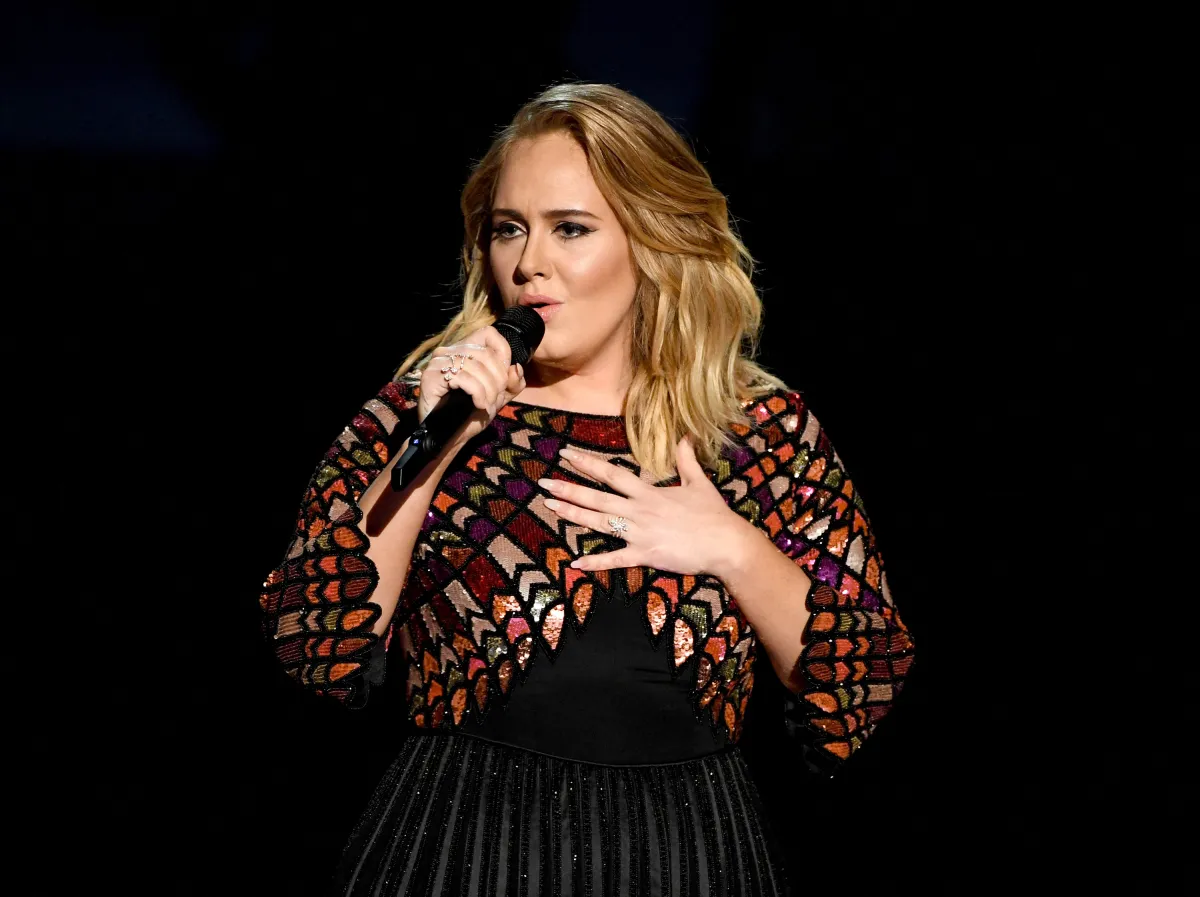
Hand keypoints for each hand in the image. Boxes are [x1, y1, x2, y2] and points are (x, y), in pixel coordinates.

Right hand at [417, 325, 526, 451]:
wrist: (449, 437)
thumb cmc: (471, 414)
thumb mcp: (499, 397)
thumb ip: (512, 382)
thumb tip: (516, 367)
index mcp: (465, 349)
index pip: (489, 334)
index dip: (503, 354)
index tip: (503, 378)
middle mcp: (450, 350)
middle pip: (486, 354)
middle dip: (497, 380)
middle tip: (494, 399)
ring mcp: (438, 362)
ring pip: (476, 367)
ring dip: (488, 390)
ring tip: (486, 405)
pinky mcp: (430, 377)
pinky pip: (464, 378)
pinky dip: (477, 394)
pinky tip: (478, 405)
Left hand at [541, 436, 753, 576]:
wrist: (726, 544)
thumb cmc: (714, 514)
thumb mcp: (699, 482)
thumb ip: (686, 460)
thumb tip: (685, 436)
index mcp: (649, 492)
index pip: (612, 473)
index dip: (587, 463)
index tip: (565, 454)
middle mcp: (639, 510)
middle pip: (598, 497)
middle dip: (569, 488)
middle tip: (543, 483)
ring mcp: (640, 533)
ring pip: (599, 523)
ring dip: (574, 515)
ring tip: (551, 507)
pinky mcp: (645, 555)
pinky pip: (615, 559)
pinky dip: (595, 561)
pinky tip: (574, 562)